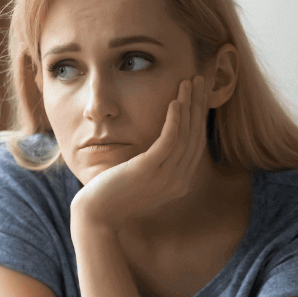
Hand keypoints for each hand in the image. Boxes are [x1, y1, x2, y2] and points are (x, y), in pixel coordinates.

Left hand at [70, 75, 208, 232]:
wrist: (97, 215)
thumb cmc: (115, 196)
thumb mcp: (143, 180)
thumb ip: (157, 166)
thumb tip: (160, 147)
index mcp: (179, 183)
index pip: (196, 144)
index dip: (200, 117)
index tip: (200, 95)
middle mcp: (178, 182)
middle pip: (195, 137)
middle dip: (198, 106)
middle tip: (200, 81)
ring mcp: (165, 178)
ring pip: (185, 135)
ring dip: (188, 106)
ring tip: (188, 83)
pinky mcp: (148, 171)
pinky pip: (168, 141)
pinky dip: (174, 120)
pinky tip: (174, 102)